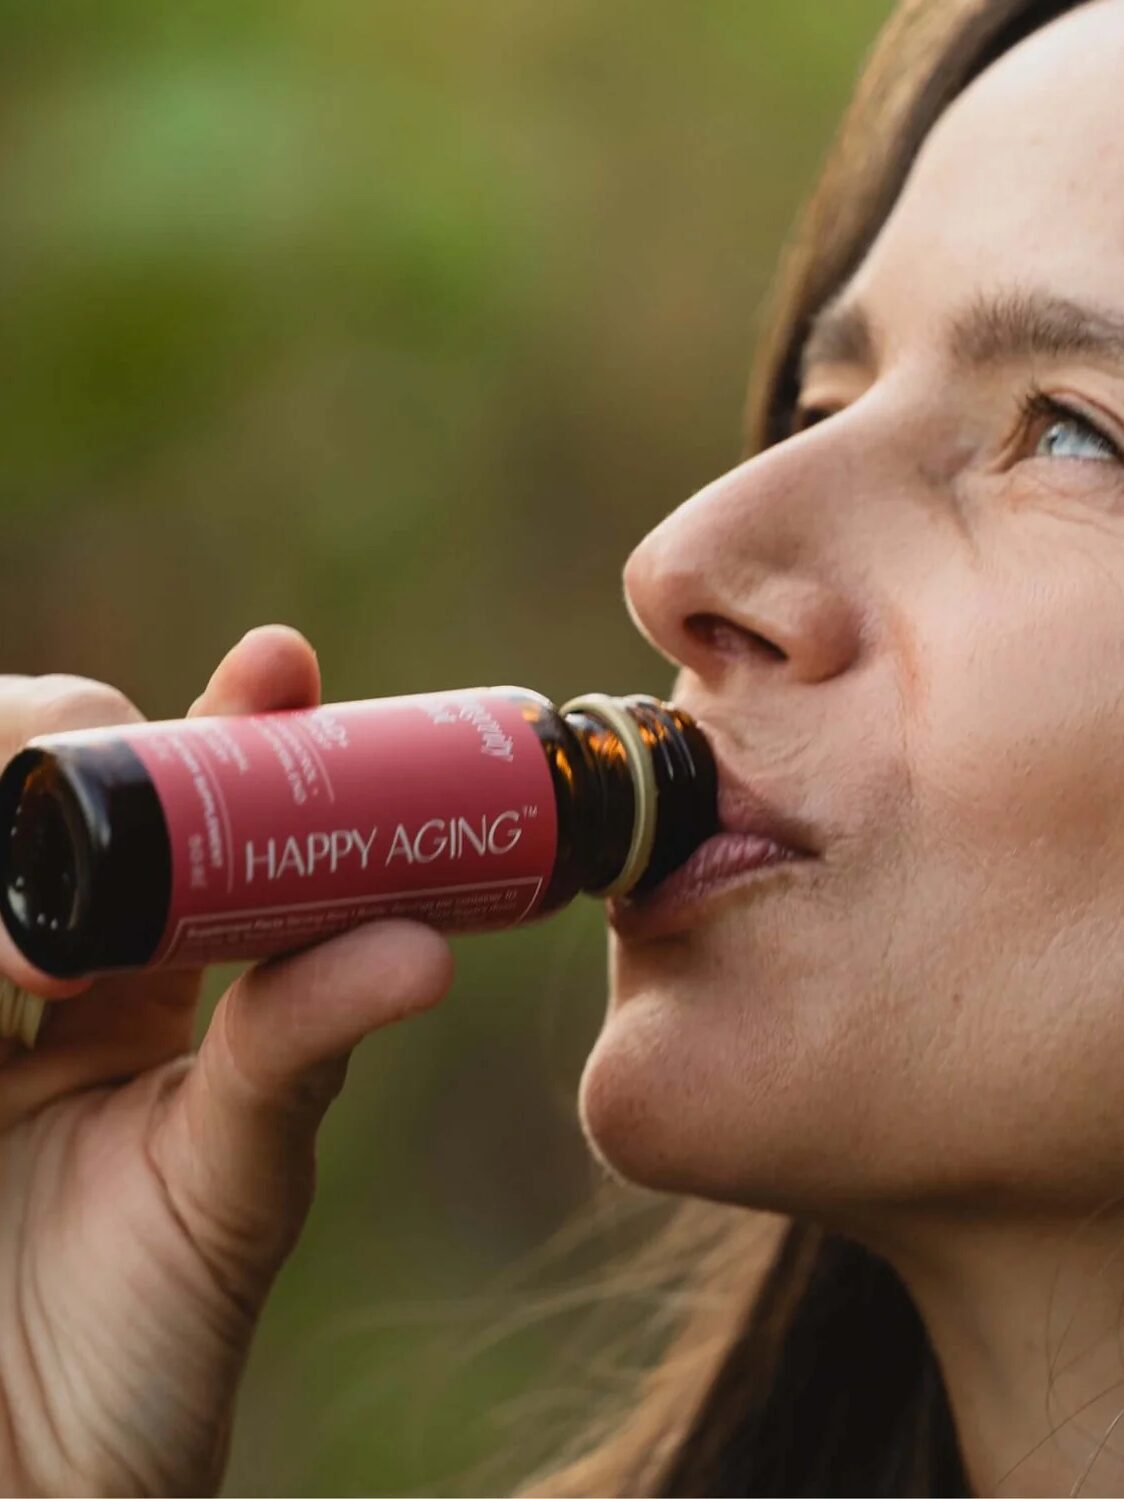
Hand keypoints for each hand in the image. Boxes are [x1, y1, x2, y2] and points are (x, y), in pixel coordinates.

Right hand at [0, 626, 454, 1495]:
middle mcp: (46, 971)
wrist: (28, 1476)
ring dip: (1, 832)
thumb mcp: (231, 1180)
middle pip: (44, 781)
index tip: (280, 662)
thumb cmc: (140, 1347)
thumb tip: (422, 947)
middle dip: (70, 747)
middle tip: (93, 769)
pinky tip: (2, 966)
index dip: (225, 724)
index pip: (186, 813)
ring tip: (31, 958)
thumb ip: (299, 1049)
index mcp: (147, 983)